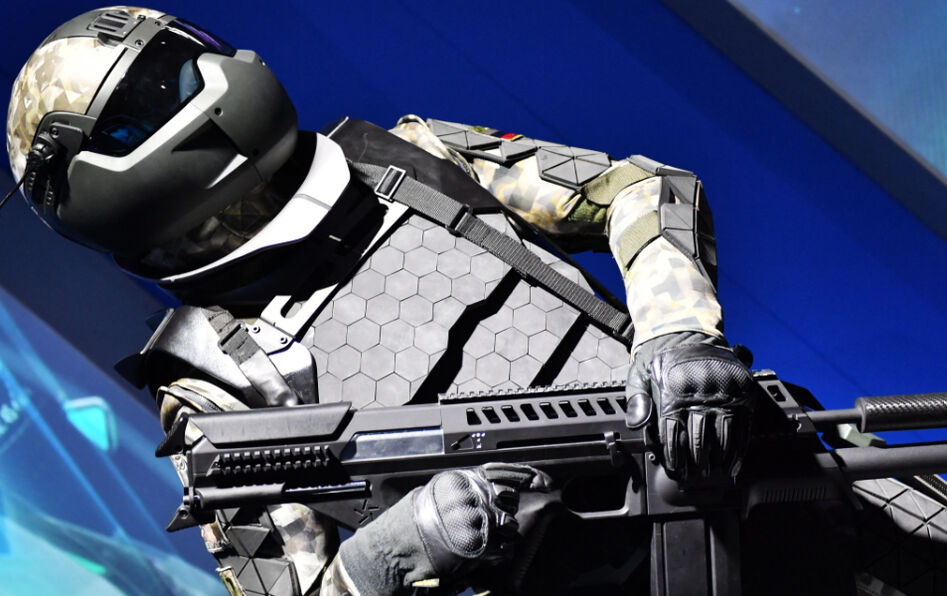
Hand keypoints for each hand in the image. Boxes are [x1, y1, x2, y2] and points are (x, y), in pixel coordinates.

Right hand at [414, 463, 552, 575]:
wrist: (405, 543)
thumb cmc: (425, 517)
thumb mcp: (448, 488)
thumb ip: (476, 483)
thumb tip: (508, 484)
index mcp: (466, 479)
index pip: (506, 471)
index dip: (531, 475)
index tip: (546, 481)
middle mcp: (474, 496)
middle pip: (510, 498)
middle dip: (505, 507)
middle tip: (486, 515)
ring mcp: (478, 521)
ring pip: (511, 525)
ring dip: (502, 532)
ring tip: (480, 534)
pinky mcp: (480, 545)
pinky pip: (505, 548)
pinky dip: (498, 552)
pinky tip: (483, 550)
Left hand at [626, 332, 756, 481]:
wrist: (686, 327)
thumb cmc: (660, 355)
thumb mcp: (639, 371)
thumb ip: (637, 398)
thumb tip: (637, 422)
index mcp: (674, 390)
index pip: (672, 432)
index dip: (674, 455)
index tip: (675, 469)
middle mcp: (701, 392)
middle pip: (699, 438)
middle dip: (697, 462)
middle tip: (695, 476)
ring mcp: (724, 391)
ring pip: (723, 435)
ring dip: (719, 459)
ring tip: (713, 473)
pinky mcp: (742, 390)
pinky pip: (743, 425)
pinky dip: (739, 448)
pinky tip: (733, 463)